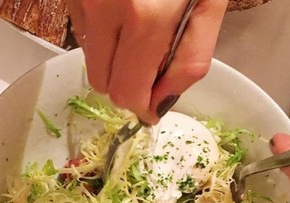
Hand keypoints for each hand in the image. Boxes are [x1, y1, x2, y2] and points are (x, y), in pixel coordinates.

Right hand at [66, 0, 227, 124]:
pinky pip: (80, 31)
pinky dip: (101, 31)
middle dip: (127, 80)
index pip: (127, 93)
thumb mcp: (209, 6)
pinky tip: (123, 8)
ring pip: (88, 59)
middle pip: (102, 83)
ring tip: (139, 24)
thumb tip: (159, 106)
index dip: (143, 104)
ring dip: (112, 55)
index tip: (155, 98)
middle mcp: (103, 9)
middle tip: (151, 55)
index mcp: (145, 16)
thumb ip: (190, 62)